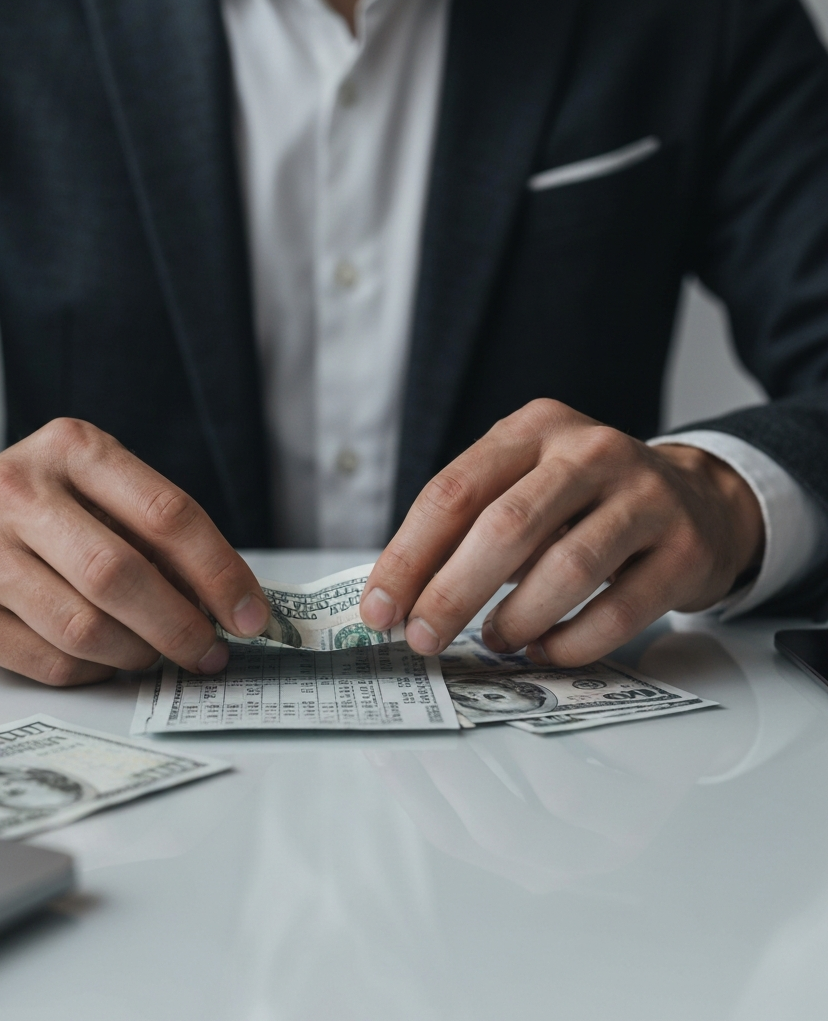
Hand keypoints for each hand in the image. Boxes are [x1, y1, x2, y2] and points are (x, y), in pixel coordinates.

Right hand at [0, 418, 269, 684]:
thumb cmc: (48, 508)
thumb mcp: (102, 488)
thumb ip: (159, 534)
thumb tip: (227, 605)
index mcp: (72, 448)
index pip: (166, 513)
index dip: (219, 572)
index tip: (251, 616)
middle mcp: (17, 492)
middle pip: (119, 575)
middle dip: (181, 626)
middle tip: (211, 652)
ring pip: (85, 630)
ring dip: (139, 654)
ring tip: (156, 652)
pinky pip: (53, 664)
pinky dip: (97, 672)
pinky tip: (107, 659)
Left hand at [360, 399, 763, 665]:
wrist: (697, 498)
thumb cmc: (583, 500)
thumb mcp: (522, 485)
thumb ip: (466, 528)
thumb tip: (399, 598)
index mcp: (533, 429)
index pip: (454, 491)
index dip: (409, 556)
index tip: (380, 609)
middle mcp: (590, 452)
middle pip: (506, 527)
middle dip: (452, 593)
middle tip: (423, 638)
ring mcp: (645, 497)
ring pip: (567, 567)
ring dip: (516, 618)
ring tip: (494, 640)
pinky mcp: (684, 548)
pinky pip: (620, 609)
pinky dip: (572, 641)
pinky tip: (545, 648)